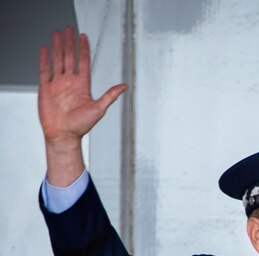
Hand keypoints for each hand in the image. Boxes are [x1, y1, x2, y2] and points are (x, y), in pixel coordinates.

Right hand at [38, 27, 126, 185]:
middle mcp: (70, 82)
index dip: (83, 49)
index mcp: (82, 86)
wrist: (64, 135)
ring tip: (58, 34)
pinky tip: (45, 49)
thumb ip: (110, 95)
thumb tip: (125, 86)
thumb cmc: (81, 126)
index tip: (83, 36)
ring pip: (57, 60)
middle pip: (69, 57)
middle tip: (69, 29)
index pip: (83, 62)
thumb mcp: (99, 108)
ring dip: (57, 47)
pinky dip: (44, 59)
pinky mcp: (46, 88)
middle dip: (69, 43)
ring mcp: (57, 84)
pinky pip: (44, 70)